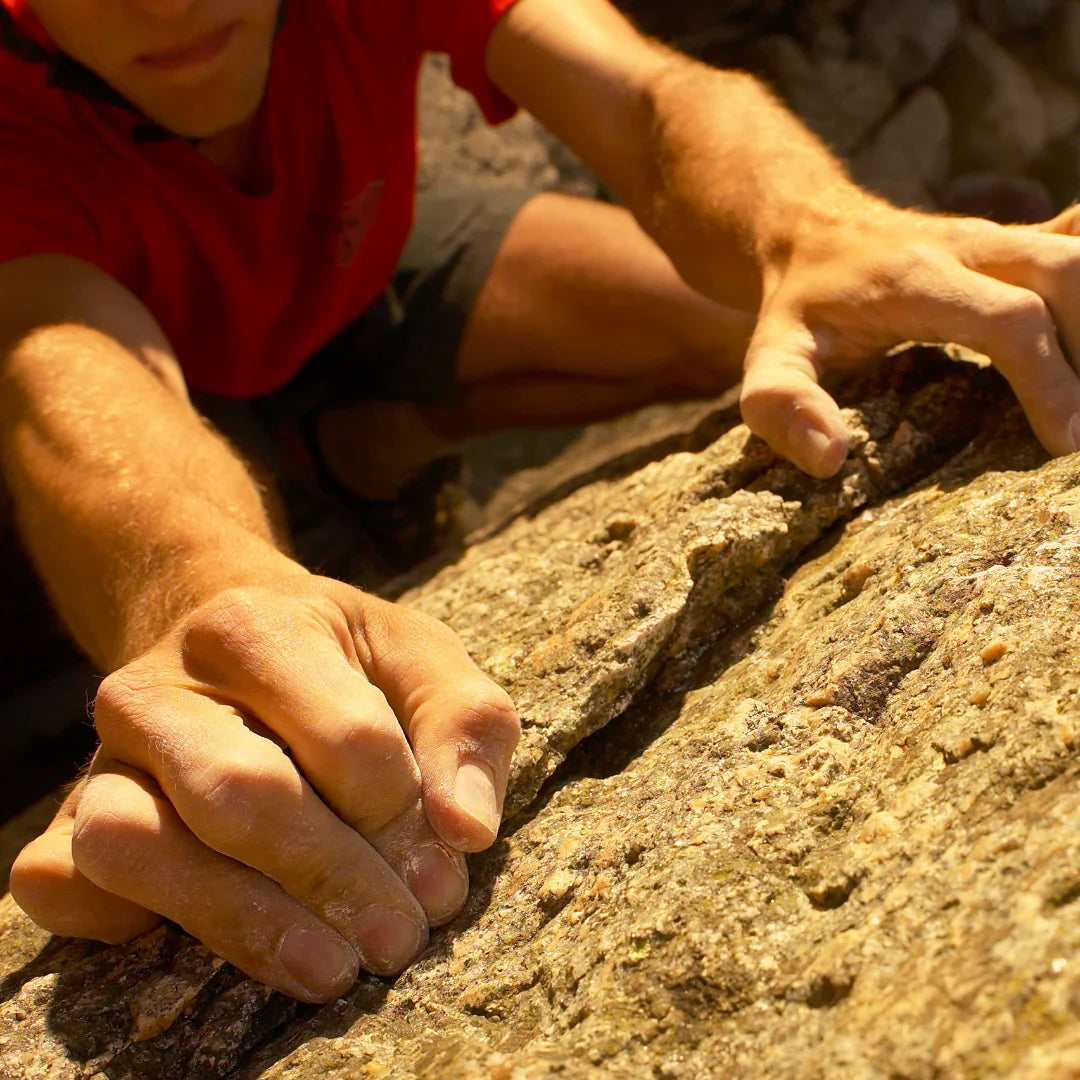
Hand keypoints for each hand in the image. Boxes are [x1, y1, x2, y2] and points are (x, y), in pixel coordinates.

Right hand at [9, 578, 519, 1001]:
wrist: (234, 646)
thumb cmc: (343, 663)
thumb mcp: (421, 662)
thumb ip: (465, 726)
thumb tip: (468, 831)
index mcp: (255, 625)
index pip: (346, 735)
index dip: (402, 814)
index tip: (443, 865)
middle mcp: (159, 683)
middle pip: (244, 795)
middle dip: (336, 880)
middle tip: (400, 940)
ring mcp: (102, 754)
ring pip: (140, 846)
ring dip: (246, 924)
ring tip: (333, 968)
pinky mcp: (67, 816)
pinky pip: (67, 884)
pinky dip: (132, 926)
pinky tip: (228, 943)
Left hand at [737, 202, 1079, 476]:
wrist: (808, 230)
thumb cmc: (795, 308)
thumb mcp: (769, 357)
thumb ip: (783, 404)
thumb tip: (829, 458)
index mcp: (914, 278)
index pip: (1009, 320)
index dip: (1048, 380)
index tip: (1064, 444)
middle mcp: (967, 245)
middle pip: (1066, 274)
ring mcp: (997, 237)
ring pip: (1079, 258)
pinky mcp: (1013, 241)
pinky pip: (1073, 243)